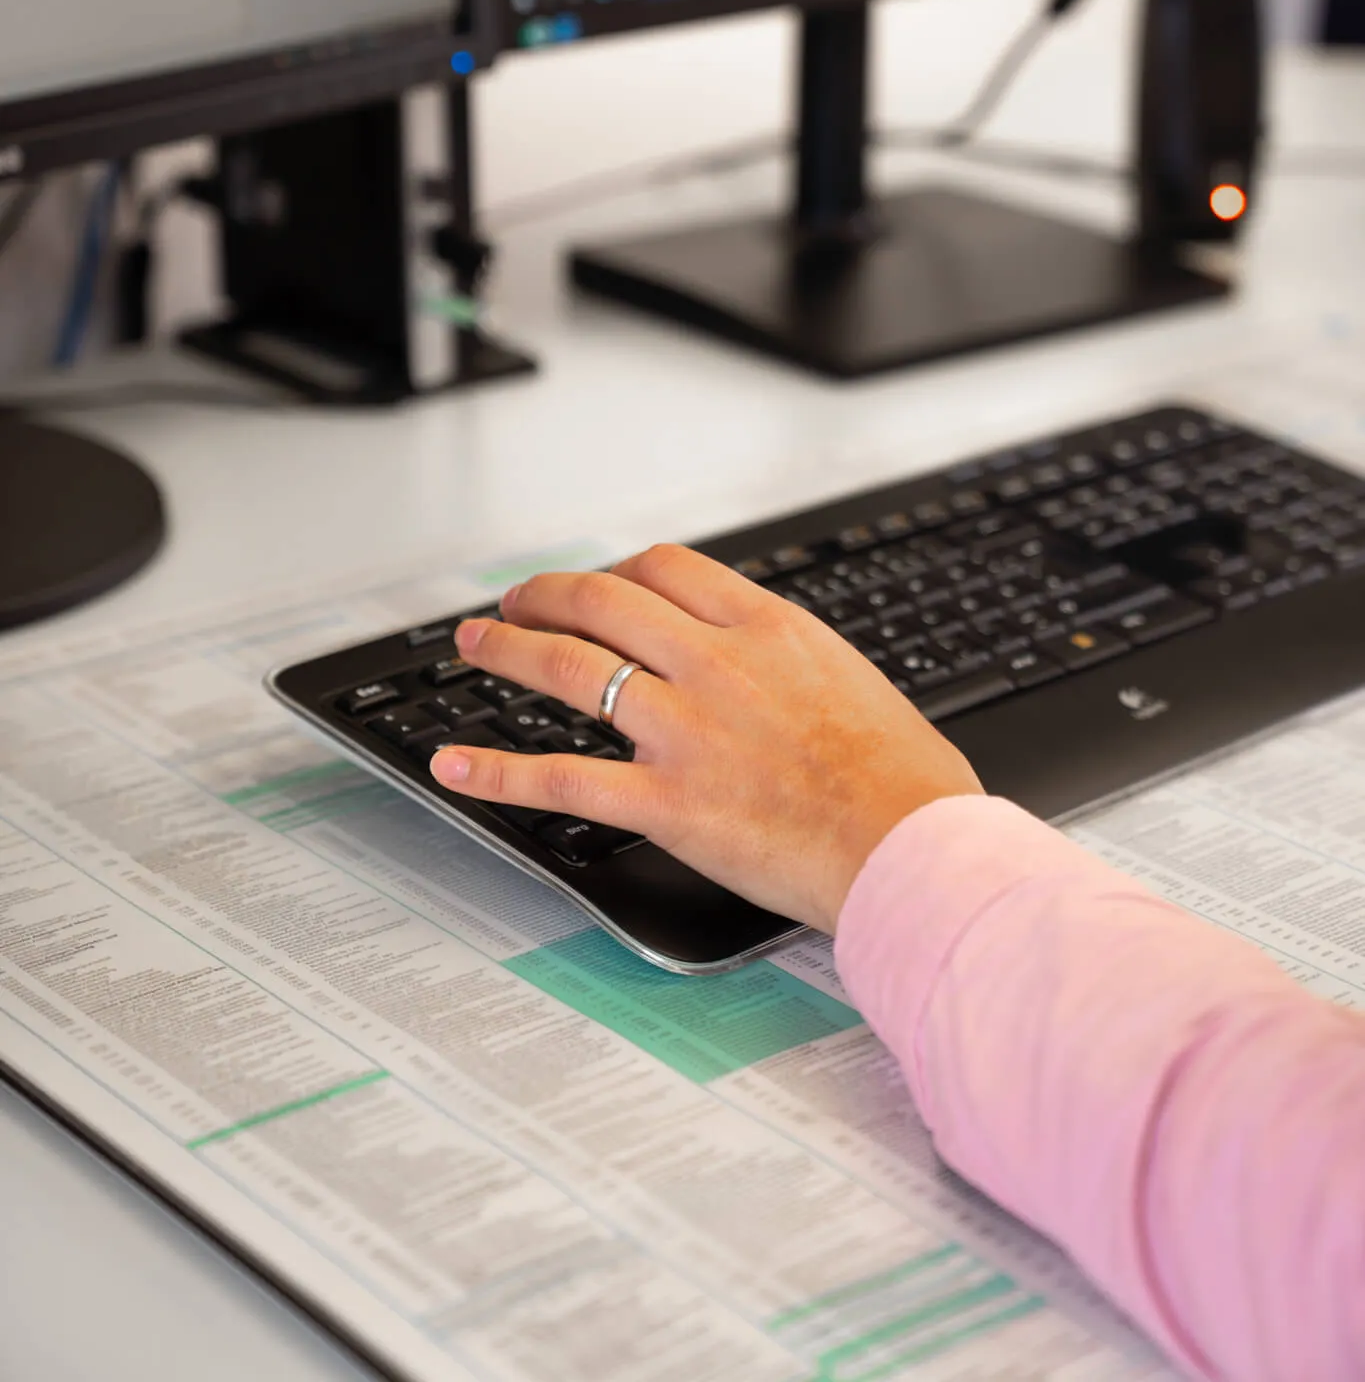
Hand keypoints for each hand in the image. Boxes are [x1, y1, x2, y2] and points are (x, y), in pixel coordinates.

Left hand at [430, 544, 981, 932]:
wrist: (913, 846)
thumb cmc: (902, 777)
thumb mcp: (848, 676)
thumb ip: (787, 658)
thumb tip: (758, 659)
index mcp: (766, 628)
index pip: (664, 568)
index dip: (613, 569)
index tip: (596, 585)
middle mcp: (716, 665)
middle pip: (602, 601)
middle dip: (543, 594)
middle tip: (514, 603)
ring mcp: (685, 731)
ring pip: (569, 668)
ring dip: (507, 650)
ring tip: (475, 644)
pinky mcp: (666, 803)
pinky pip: (562, 780)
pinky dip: (497, 772)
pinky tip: (456, 766)